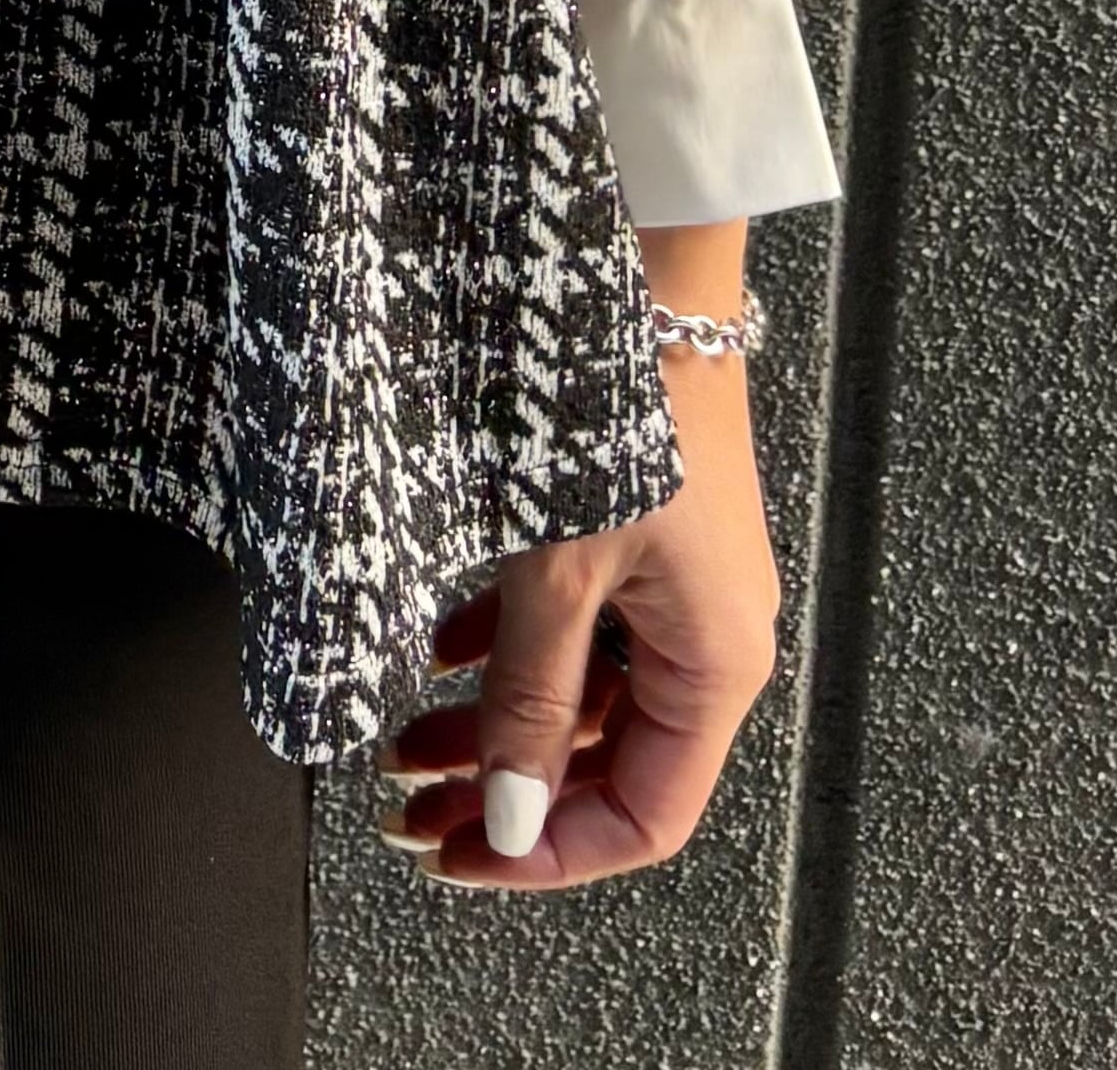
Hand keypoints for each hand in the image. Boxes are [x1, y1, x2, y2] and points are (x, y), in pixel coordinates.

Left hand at [377, 232, 784, 892]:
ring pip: (578, 692)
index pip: (642, 816)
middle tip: (409, 815)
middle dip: (507, 797)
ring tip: (400, 746)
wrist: (640, 261)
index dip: (547, 855)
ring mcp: (667, 580)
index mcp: (716, 663)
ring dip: (493, 726)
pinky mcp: (630, 528)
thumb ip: (531, 697)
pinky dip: (500, 649)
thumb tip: (511, 819)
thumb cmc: (618, 398)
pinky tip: (429, 652)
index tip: (458, 856)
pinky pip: (570, 624)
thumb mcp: (559, 565)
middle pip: (605, 761)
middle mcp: (703, 633)